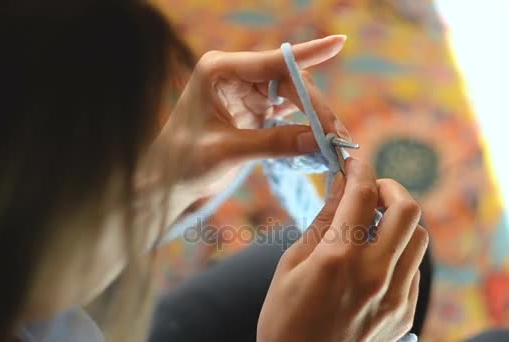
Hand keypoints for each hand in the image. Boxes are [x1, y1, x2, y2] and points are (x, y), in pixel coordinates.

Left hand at [152, 35, 349, 198]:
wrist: (169, 178)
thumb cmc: (185, 161)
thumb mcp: (227, 152)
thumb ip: (272, 144)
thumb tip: (317, 140)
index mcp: (219, 71)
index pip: (271, 61)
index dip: (308, 54)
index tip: (339, 42)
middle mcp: (236, 75)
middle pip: (289, 80)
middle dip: (316, 107)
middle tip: (338, 136)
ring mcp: (248, 91)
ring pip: (294, 96)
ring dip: (316, 116)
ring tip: (336, 140)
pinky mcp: (256, 109)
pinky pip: (289, 112)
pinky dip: (306, 125)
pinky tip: (322, 139)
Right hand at [257, 158, 428, 341]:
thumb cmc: (284, 320)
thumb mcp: (290, 266)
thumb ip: (321, 222)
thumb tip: (339, 186)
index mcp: (338, 260)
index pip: (362, 195)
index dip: (359, 169)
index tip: (352, 162)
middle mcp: (374, 276)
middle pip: (408, 210)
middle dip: (390, 188)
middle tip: (370, 190)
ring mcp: (395, 297)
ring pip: (419, 238)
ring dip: (398, 220)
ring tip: (373, 224)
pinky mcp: (404, 312)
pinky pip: (414, 268)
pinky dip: (399, 252)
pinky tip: (375, 259)